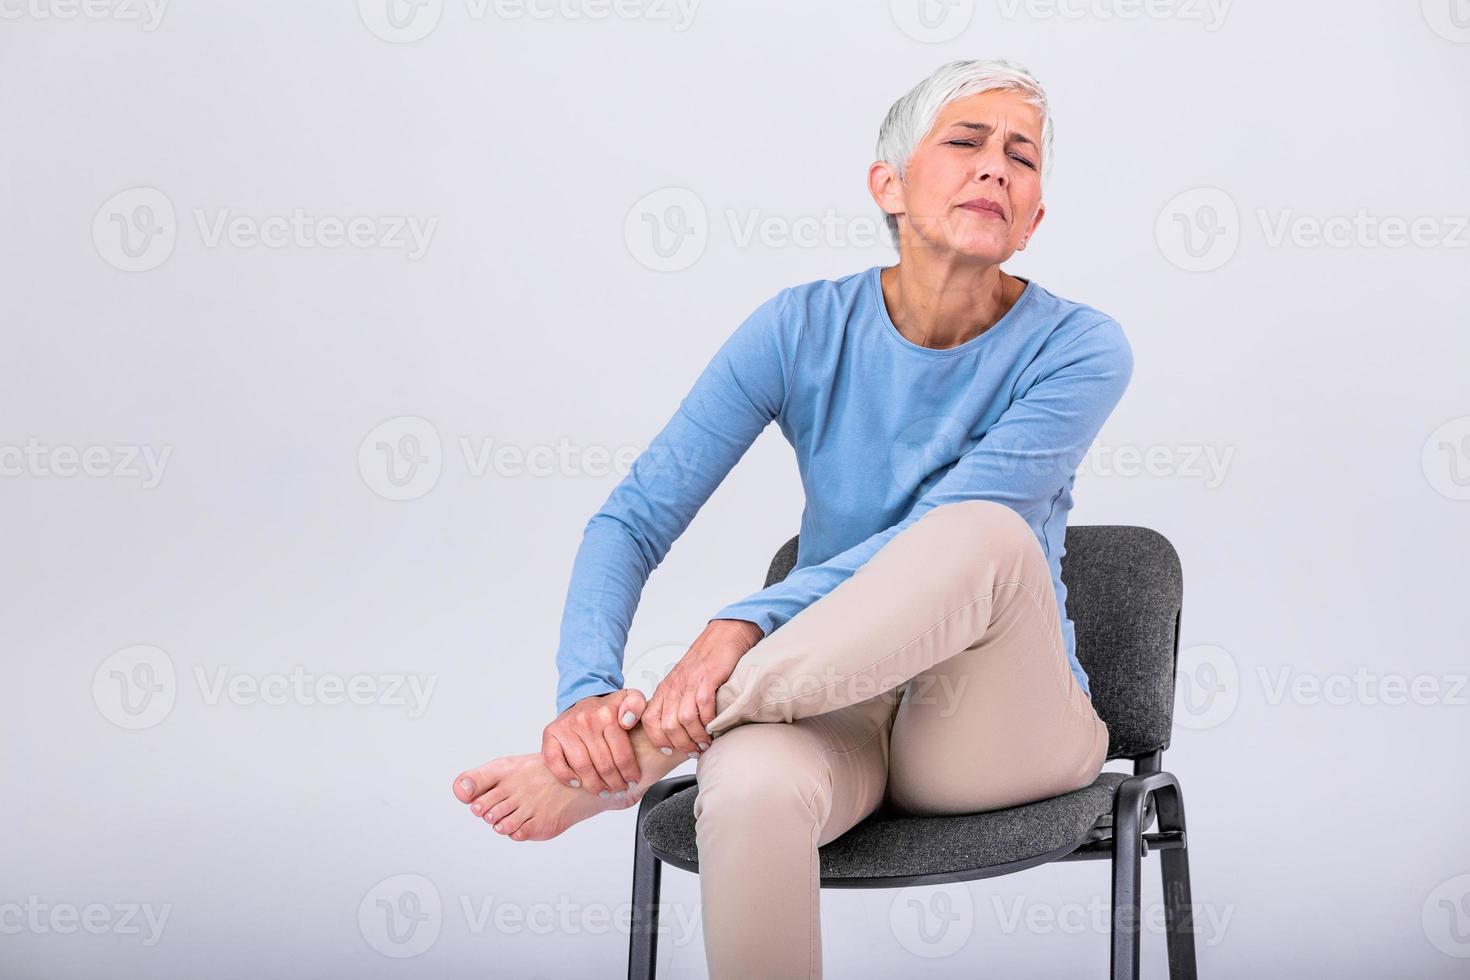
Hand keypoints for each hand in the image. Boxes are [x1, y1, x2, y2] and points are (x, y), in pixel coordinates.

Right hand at [542, 689, 646, 797]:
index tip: (634, 781)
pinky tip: (577, 783)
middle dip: (614, 782)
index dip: (629, 772)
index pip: (622, 753)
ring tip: (603, 791)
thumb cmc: (607, 709)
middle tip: (619, 789)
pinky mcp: (550, 733)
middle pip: (603, 763)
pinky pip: (555, 761)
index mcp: (607, 713)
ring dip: (594, 785)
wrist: (582, 700)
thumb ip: (637, 705)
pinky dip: (565, 776)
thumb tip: (628, 720)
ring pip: (582, 766)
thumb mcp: (629, 699)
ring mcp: (566, 727)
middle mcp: (586, 720)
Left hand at [644, 618, 763, 758]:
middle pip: (667, 725)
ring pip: (684, 719)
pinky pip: (703, 706)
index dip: (658, 739)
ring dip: (696, 736)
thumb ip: (677, 703)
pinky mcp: (707, 678)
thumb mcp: (683, 683)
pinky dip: (708, 721)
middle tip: (694, 750)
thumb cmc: (706, 662)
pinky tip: (714, 727)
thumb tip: (678, 732)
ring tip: (705, 743)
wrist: (723, 636)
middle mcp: (674, 686)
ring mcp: (690, 682)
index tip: (669, 751)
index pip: (650, 720)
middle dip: (681, 743)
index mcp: (665, 689)